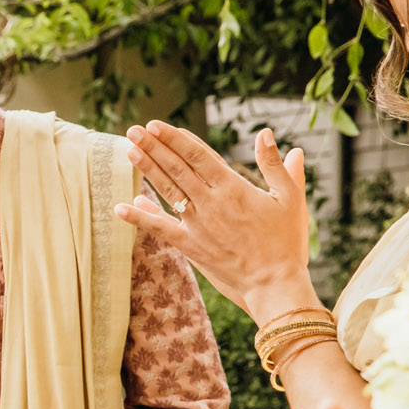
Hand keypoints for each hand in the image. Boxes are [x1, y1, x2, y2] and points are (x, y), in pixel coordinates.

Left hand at [115, 121, 318, 319]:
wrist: (274, 283)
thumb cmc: (286, 241)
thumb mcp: (289, 199)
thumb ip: (276, 166)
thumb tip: (266, 134)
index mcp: (234, 188)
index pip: (198, 155)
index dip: (176, 139)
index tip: (157, 125)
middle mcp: (211, 203)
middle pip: (177, 168)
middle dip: (154, 147)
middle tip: (133, 130)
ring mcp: (197, 224)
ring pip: (167, 191)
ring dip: (147, 170)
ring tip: (129, 151)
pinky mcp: (189, 245)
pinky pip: (160, 228)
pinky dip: (139, 217)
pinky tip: (120, 206)